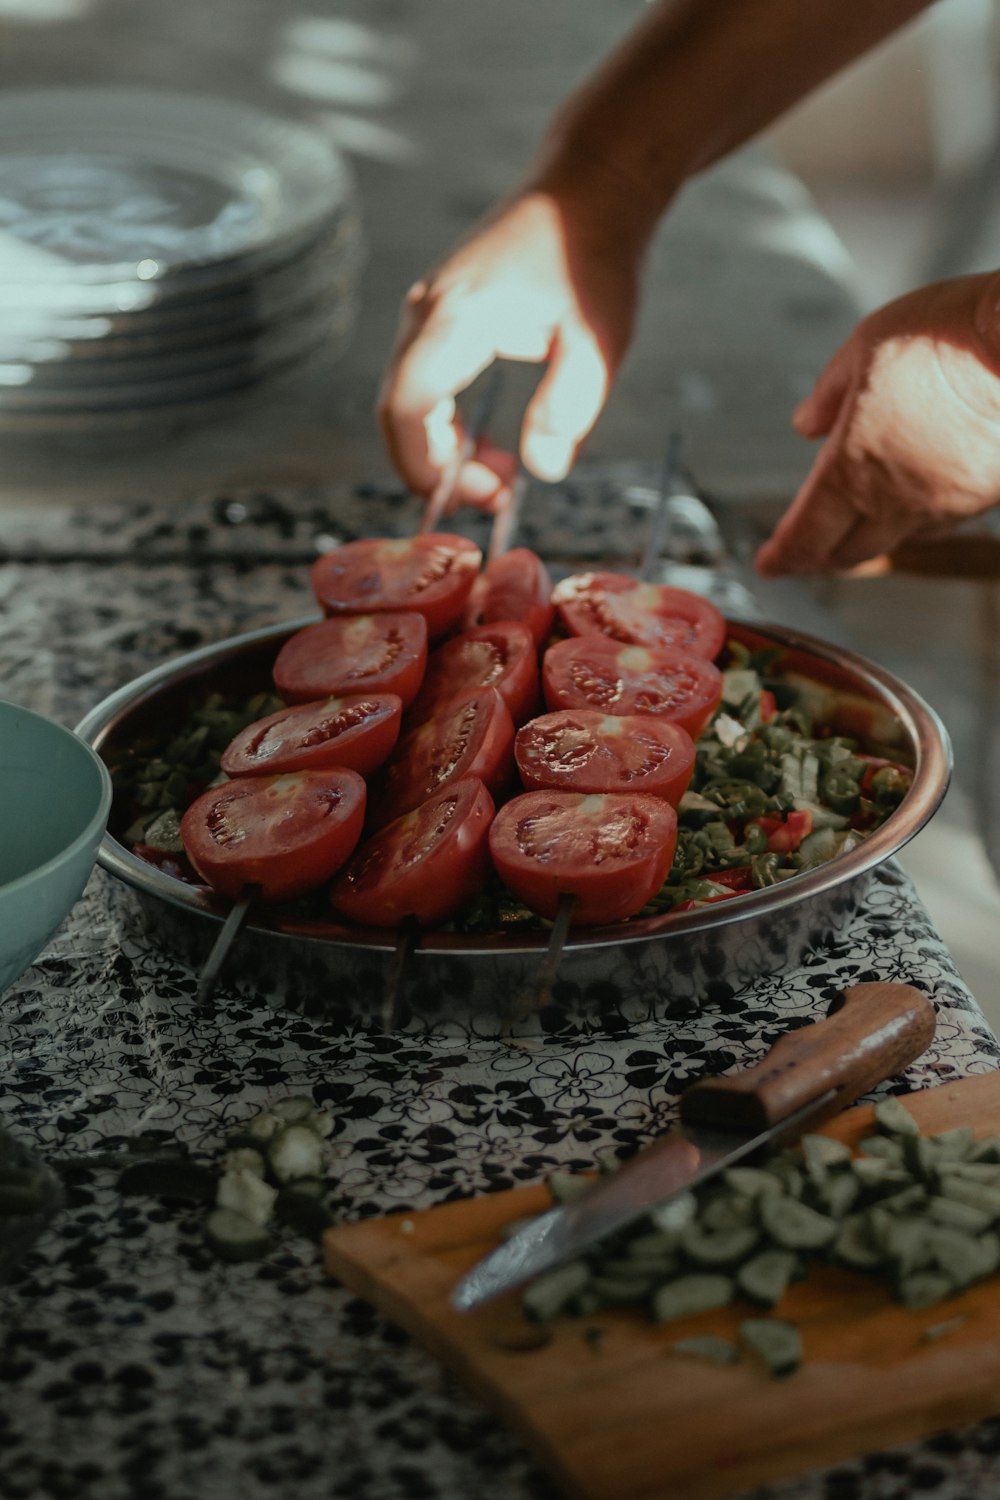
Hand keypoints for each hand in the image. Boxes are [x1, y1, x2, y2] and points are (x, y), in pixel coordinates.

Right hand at [376, 176, 650, 509]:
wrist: (588, 189)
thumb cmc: (595, 256)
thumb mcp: (599, 340)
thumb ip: (570, 406)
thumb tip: (543, 467)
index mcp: (459, 316)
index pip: (407, 404)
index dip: (423, 463)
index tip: (463, 499)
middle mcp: (428, 312)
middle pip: (397, 411)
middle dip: (433, 468)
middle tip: (493, 499)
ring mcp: (427, 312)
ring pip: (406, 401)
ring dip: (441, 451)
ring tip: (500, 479)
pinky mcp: (439, 317)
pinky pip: (421, 385)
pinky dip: (445, 426)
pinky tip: (490, 449)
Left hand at [756, 273, 999, 575]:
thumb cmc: (946, 337)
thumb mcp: (863, 347)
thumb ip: (829, 394)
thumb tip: (807, 424)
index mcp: (853, 468)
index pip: (806, 534)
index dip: (782, 556)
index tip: (769, 565)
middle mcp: (897, 499)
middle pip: (849, 551)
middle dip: (821, 555)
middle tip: (807, 552)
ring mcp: (945, 503)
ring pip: (898, 541)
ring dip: (871, 540)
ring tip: (856, 531)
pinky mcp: (984, 496)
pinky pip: (942, 524)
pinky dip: (917, 522)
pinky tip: (916, 503)